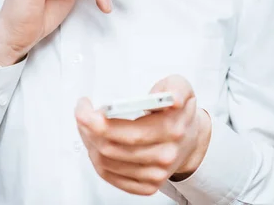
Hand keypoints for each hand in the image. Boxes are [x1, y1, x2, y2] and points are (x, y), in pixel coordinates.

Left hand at [75, 75, 210, 195]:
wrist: (191, 138)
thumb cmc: (178, 110)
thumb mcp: (181, 86)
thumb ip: (176, 87)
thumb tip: (172, 99)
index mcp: (171, 129)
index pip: (129, 132)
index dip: (99, 122)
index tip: (85, 108)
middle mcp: (163, 155)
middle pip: (112, 147)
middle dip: (88, 128)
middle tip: (82, 111)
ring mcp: (155, 174)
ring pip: (106, 162)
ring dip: (89, 141)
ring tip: (86, 124)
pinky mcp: (147, 185)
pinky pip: (110, 176)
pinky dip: (96, 158)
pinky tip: (95, 142)